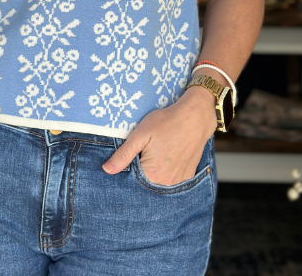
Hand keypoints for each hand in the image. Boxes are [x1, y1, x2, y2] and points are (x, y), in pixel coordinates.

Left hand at [102, 88, 217, 185]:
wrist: (196, 117)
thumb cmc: (167, 122)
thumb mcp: (140, 134)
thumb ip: (123, 155)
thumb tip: (106, 170)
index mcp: (152, 175)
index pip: (131, 181)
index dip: (127, 168)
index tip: (131, 156)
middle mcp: (166, 183)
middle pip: (145, 183)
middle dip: (140, 171)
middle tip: (145, 150)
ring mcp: (178, 181)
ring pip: (158, 182)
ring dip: (154, 172)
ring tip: (157, 152)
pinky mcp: (187, 176)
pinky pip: (171, 180)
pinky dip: (166, 172)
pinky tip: (166, 157)